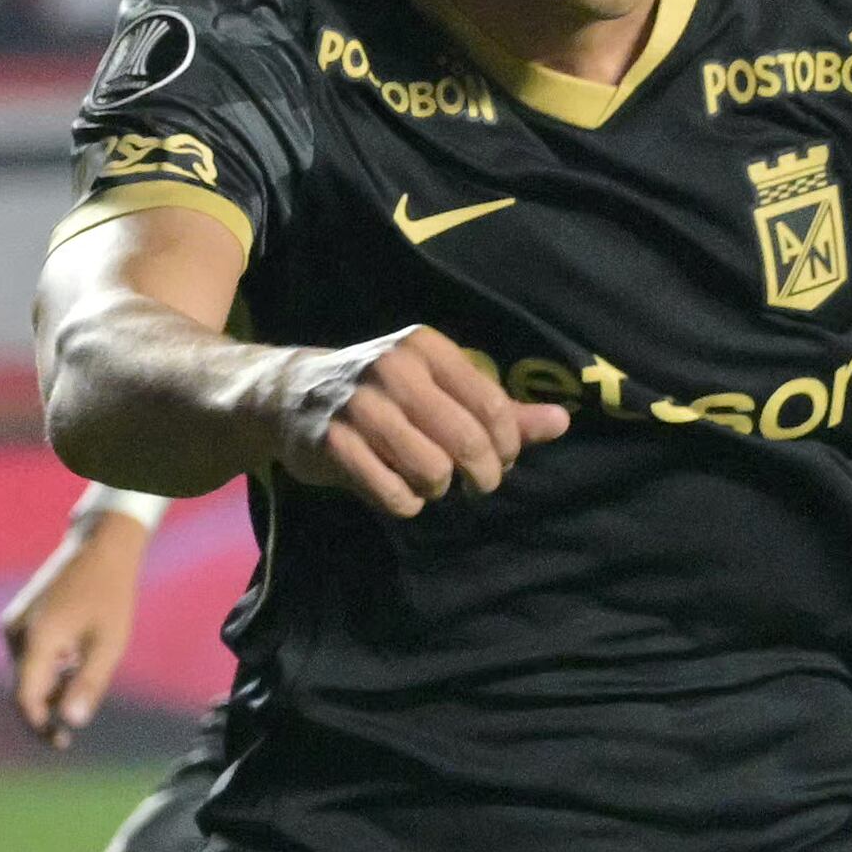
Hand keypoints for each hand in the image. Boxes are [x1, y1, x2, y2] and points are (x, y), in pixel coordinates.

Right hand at [0, 514, 147, 747]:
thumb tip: (71, 722)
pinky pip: (31, 656)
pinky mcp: (17, 620)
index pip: (25, 699)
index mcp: (35, 641)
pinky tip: (77, 646)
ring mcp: (13, 625)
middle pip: (28, 688)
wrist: (99, 550)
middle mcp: (15, 633)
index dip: (40, 726)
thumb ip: (88, 684)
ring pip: (30, 672)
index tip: (62, 743)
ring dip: (57, 680)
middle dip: (55, 700)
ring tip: (89, 654)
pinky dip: (52, 664)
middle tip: (91, 692)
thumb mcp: (108, 645)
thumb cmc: (110, 597)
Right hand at [270, 325, 566, 515]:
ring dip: (439, 488)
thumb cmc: (381, 394)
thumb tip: (563, 422)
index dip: (508, 448)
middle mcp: (393, 369)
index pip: (492, 408)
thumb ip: (501, 409)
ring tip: (430, 481)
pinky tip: (399, 491)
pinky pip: (393, 493)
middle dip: (482, 475)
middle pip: (467, 441)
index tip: (502, 461)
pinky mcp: (332, 443)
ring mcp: (359, 405)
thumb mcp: (439, 389)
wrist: (288, 394)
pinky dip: (405, 503)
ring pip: (431, 470)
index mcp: (426, 348)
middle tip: (477, 484)